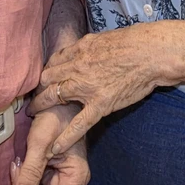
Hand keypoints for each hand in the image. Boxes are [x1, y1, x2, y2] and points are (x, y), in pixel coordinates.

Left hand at [11, 105, 88, 184]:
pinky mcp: (51, 169)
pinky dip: (26, 174)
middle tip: (16, 168)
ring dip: (24, 180)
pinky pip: (36, 180)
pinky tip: (20, 163)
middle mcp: (70, 179)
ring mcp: (61, 175)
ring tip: (18, 164)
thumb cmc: (56, 116)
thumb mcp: (40, 145)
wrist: (56, 99)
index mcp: (75, 177)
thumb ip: (30, 172)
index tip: (21, 182)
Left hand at [27, 25, 171, 156]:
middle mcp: (78, 66)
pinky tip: (55, 147)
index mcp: (80, 49)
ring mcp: (87, 86)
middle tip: (34, 95)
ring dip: (41, 105)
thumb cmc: (133, 42)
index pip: (55, 61)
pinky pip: (78, 123)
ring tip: (33, 114)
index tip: (46, 77)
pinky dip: (66, 137)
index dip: (48, 70)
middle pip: (49, 77)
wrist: (150, 53)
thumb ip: (88, 46)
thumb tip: (81, 49)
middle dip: (39, 87)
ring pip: (55, 96)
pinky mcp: (100, 104)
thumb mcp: (104, 38)